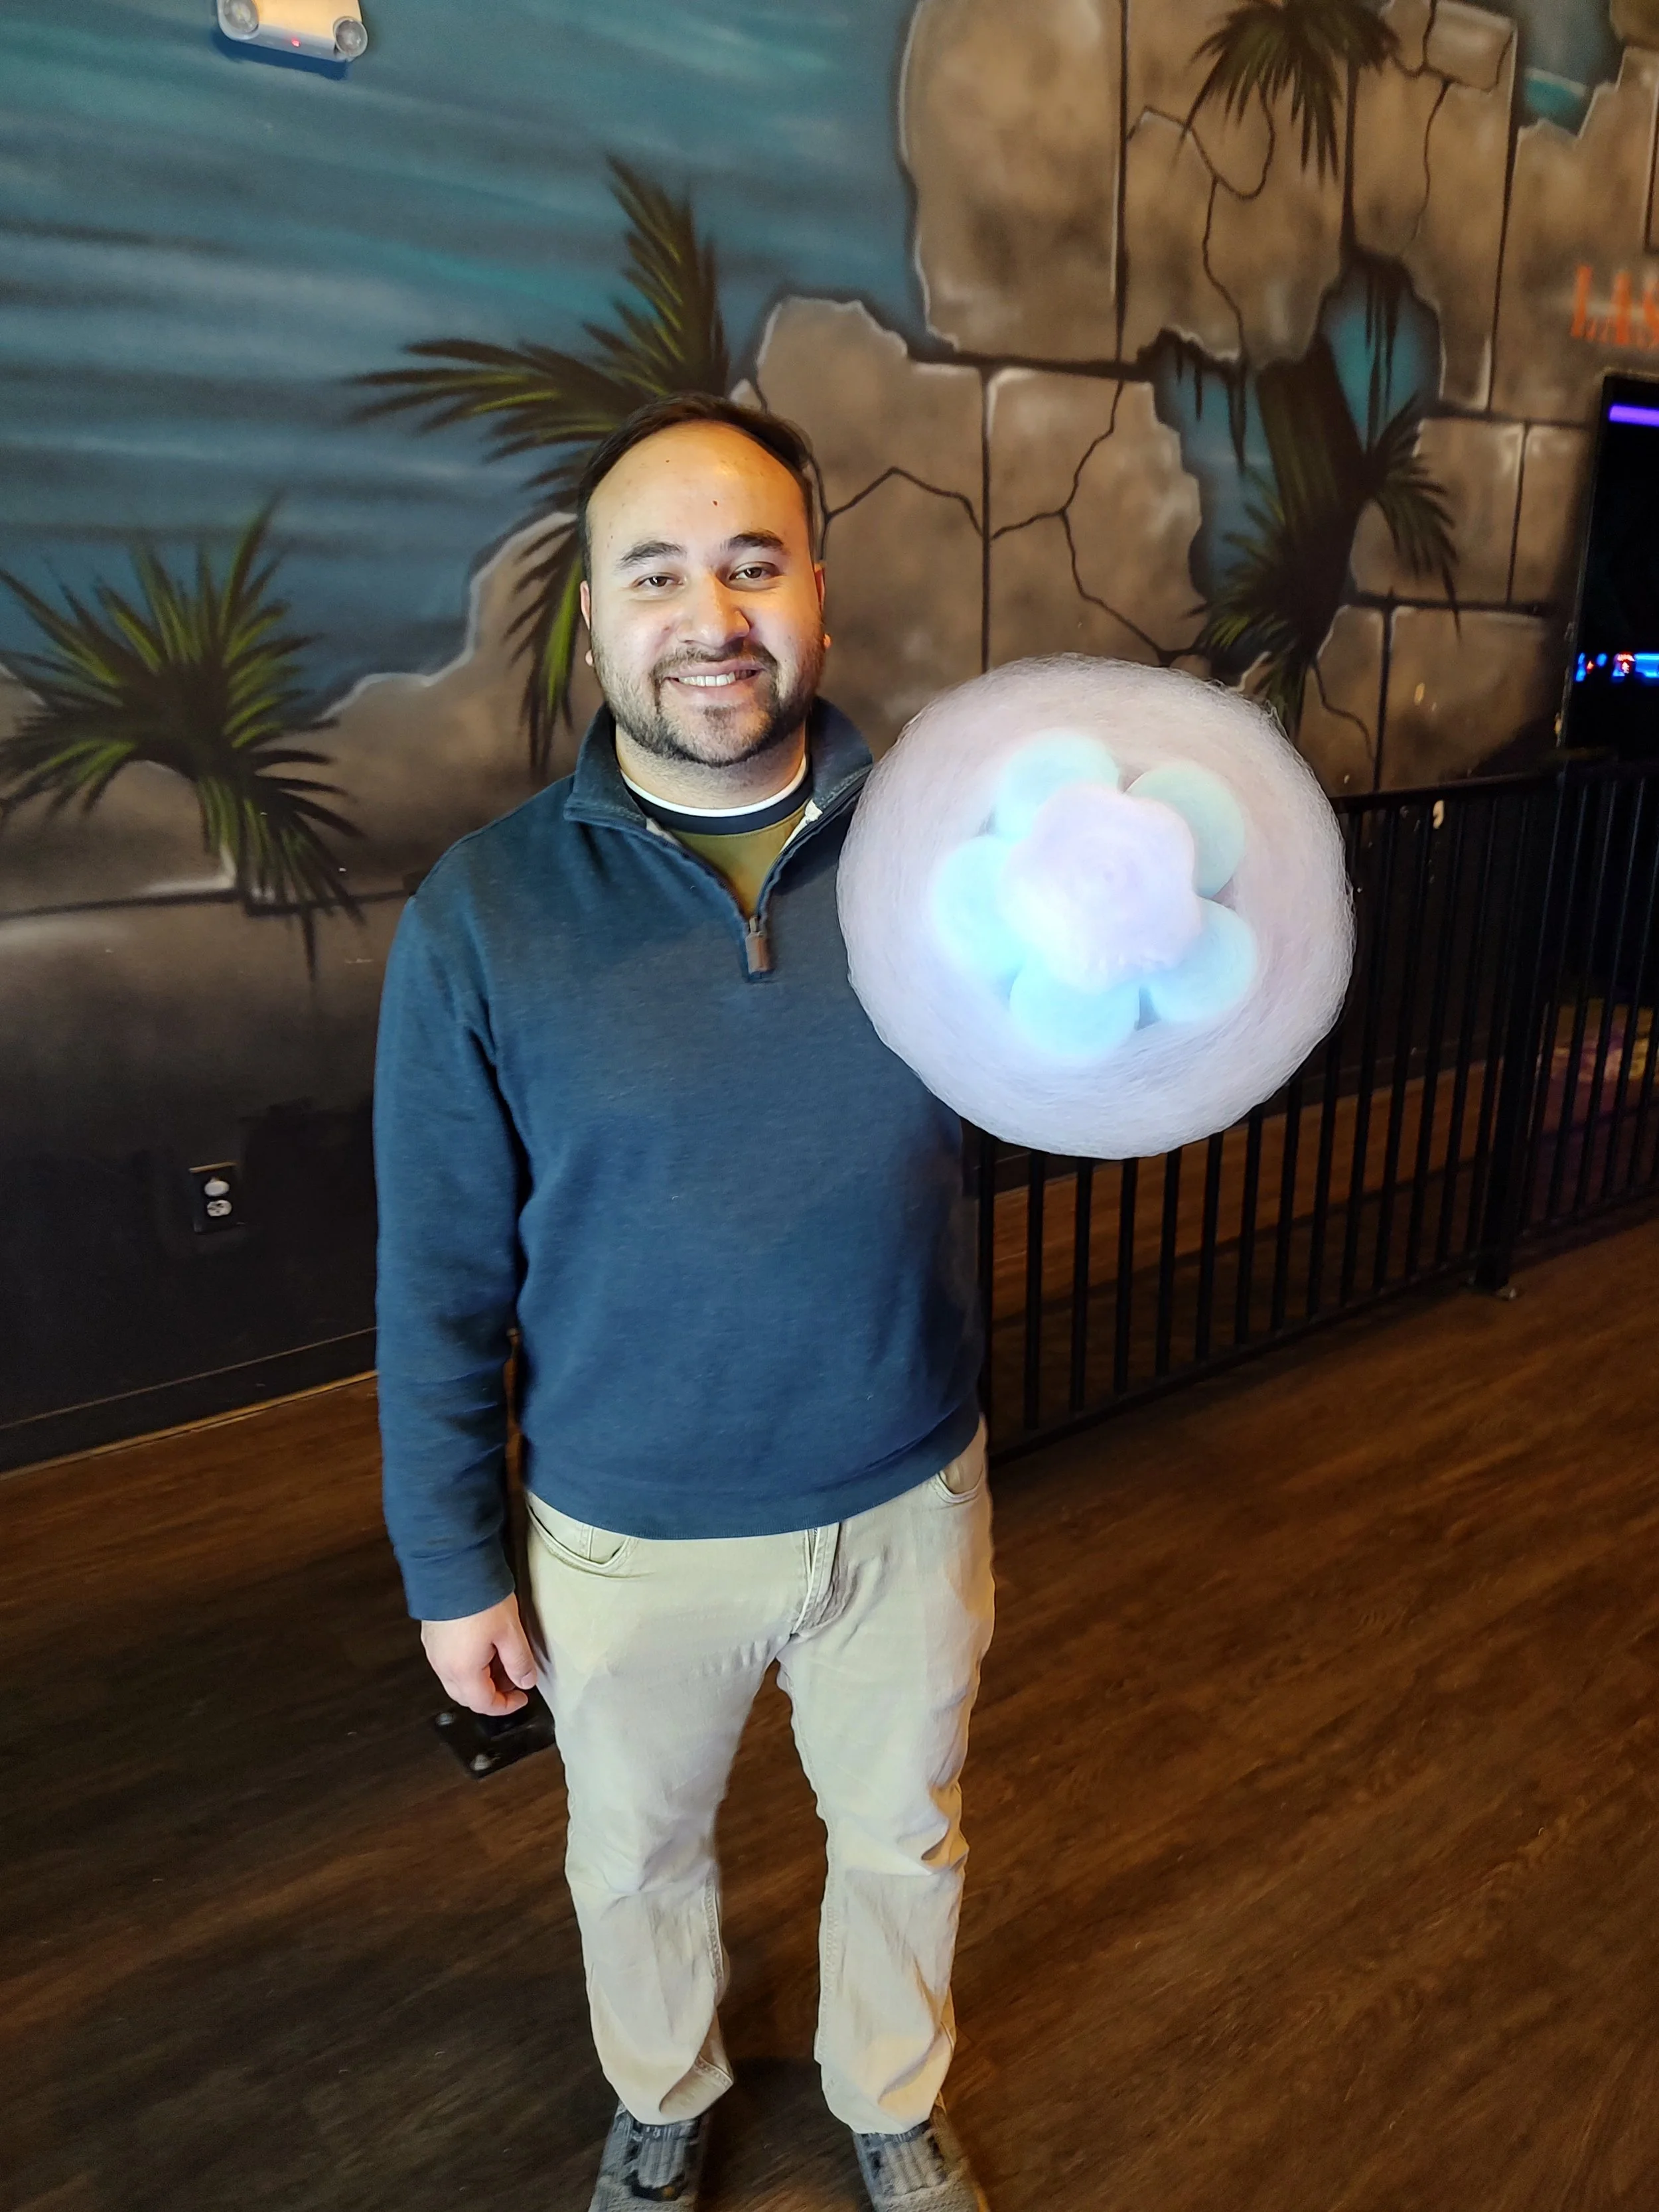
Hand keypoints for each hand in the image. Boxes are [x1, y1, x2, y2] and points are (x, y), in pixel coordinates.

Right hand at [421, 1593, 537, 1715]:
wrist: (451, 1567)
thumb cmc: (481, 1599)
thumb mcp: (511, 1632)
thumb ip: (519, 1662)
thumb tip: (526, 1682)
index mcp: (462, 1671)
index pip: (484, 1704)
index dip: (506, 1705)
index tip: (522, 1696)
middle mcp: (443, 1667)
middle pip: (467, 1696)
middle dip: (492, 1693)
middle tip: (513, 1678)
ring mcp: (433, 1652)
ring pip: (457, 1680)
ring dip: (480, 1678)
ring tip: (501, 1658)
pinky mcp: (431, 1637)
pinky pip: (449, 1663)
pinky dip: (467, 1664)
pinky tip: (483, 1646)